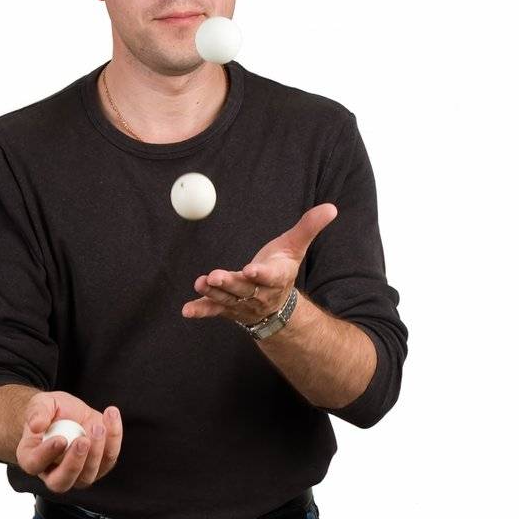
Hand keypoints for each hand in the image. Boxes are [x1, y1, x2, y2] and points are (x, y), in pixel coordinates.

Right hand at [16, 390, 122, 492]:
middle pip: (61, 482)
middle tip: (83, 440)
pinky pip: (109, 458)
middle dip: (74, 463)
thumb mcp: (41, 404)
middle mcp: (53, 472)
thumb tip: (36, 425)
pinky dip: (114, 437)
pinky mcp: (99, 466)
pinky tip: (110, 416)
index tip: (60, 439)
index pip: (34, 464)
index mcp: (32, 457)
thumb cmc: (51, 412)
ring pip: (87, 475)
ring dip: (96, 451)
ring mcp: (78, 474)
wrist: (69, 412)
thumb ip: (37, 412)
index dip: (46, 454)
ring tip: (98, 427)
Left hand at [181, 202, 338, 325]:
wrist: (276, 307)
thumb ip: (308, 228)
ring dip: (213, 292)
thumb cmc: (282, 269)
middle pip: (243, 289)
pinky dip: (200, 310)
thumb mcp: (296, 248)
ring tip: (201, 282)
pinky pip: (213, 310)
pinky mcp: (227, 309)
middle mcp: (258, 294)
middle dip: (229, 283)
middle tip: (215, 276)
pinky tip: (187, 310)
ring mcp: (241, 303)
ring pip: (226, 298)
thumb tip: (331, 207)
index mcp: (276, 278)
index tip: (251, 270)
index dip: (261, 274)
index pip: (270, 276)